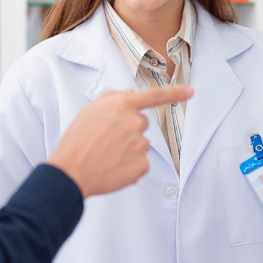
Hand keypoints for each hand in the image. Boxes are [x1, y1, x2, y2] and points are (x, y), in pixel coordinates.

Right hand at [48, 85, 193, 197]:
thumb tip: (130, 94)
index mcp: (122, 105)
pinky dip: (129, 167)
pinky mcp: (142, 165)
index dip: (175, 92)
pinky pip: (141, 164)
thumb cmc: (77, 141)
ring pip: (141, 145)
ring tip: (106, 156)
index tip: (191, 91)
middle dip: (129, 130)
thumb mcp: (89, 111)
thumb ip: (112, 98)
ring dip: (128, 150)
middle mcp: (135, 122)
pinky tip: (113, 168)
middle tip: (106, 141)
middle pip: (142, 124)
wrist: (71, 171)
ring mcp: (140, 144)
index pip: (154, 96)